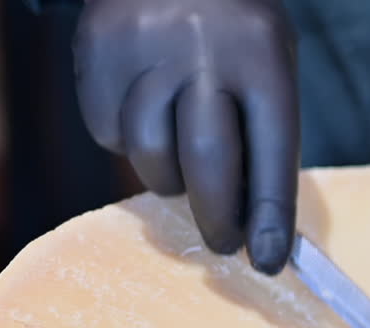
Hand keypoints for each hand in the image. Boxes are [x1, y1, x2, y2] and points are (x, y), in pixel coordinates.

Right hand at [72, 0, 299, 273]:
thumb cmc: (233, 26)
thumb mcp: (269, 60)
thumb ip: (264, 131)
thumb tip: (257, 220)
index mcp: (261, 56)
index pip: (273, 153)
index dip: (270, 215)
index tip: (269, 259)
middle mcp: (203, 53)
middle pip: (207, 163)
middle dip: (218, 218)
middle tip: (224, 243)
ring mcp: (143, 52)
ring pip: (152, 158)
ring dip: (170, 179)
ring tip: (183, 162)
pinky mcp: (96, 55)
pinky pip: (110, 134)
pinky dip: (130, 142)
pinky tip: (147, 113)